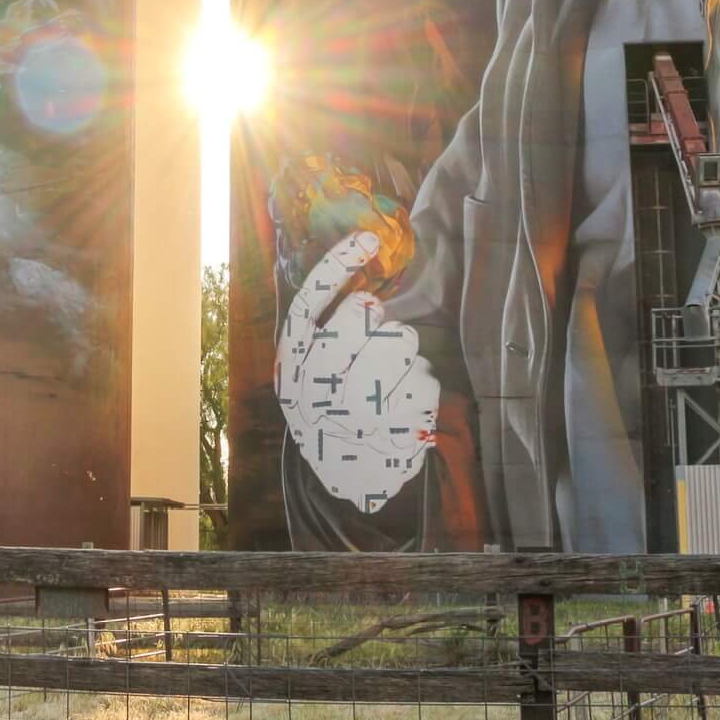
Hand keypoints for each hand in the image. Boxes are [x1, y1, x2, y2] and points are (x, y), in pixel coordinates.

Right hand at [277, 232, 441, 512]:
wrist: (349, 482)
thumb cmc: (334, 411)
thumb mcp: (312, 375)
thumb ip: (326, 336)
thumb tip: (366, 302)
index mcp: (293, 366)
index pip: (308, 304)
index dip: (335, 265)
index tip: (366, 238)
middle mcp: (315, 386)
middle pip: (362, 315)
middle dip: (381, 323)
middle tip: (381, 346)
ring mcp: (355, 410)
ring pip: (402, 340)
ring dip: (408, 357)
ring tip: (392, 382)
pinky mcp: (395, 430)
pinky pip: (427, 379)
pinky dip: (425, 387)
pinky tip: (407, 407)